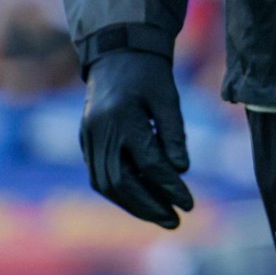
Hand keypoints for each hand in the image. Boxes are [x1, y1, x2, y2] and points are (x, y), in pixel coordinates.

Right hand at [80, 49, 193, 228]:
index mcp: (122, 118)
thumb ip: (173, 134)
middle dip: (148, 206)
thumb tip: (181, 170)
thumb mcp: (168, 97)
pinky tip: (143, 201)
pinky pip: (99, 176)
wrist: (116, 53)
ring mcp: (88, 139)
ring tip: (161, 216)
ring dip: (132, 205)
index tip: (189, 203)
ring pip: (105, 184)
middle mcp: (100, 133)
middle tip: (174, 221)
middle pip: (120, 182)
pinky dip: (120, 192)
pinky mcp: (85, 142)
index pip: (148, 164)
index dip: (169, 186)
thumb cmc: (149, 74)